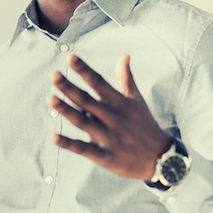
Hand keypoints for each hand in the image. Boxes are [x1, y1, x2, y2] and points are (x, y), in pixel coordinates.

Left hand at [48, 54, 173, 181]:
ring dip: (66, 111)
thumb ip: (126, 78)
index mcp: (120, 103)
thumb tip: (124, 55)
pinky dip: (69, 144)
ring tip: (51, 99)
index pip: (99, 83)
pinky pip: (84, 149)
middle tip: (54, 75)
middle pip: (87, 101)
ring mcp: (109, 137)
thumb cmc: (145, 124)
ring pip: (83, 122)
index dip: (85, 70)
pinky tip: (54, 137)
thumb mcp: (137, 100)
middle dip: (69, 88)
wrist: (160, 158)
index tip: (71, 57)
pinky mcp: (105, 156)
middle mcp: (113, 118)